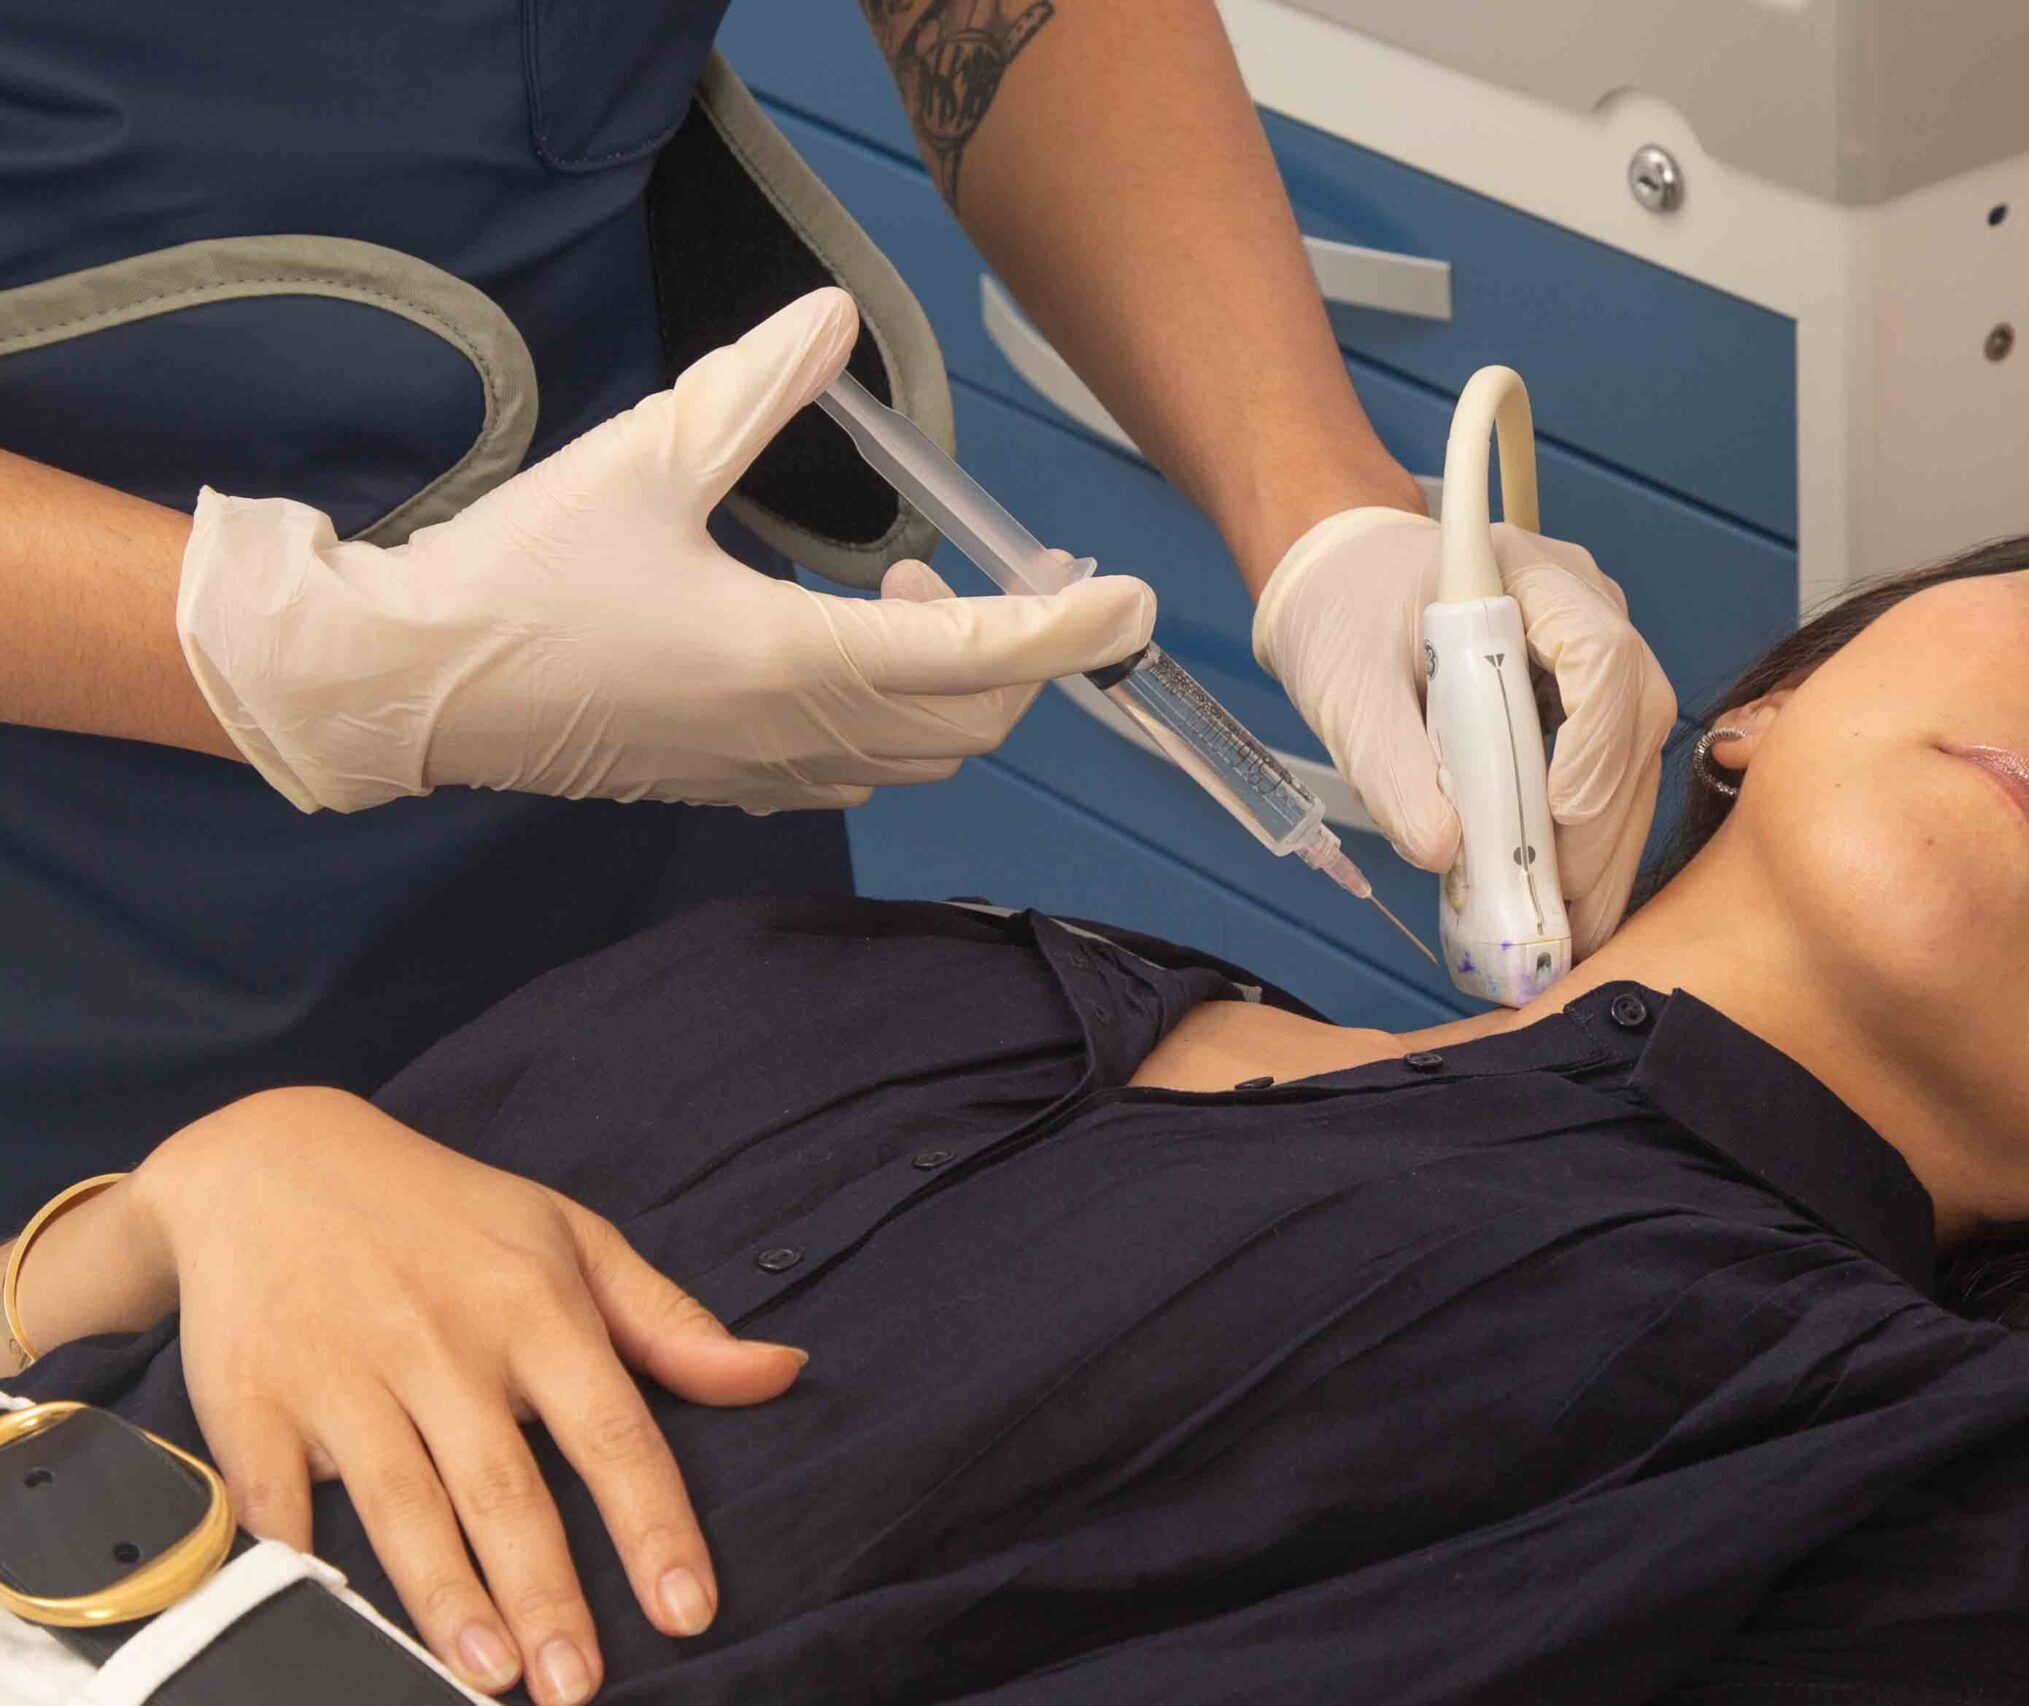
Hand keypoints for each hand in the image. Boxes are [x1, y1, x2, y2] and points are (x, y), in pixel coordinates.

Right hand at [126, 1089, 803, 1703]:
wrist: (272, 1162)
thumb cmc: (448, 1215)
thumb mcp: (573, 1238)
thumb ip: (673, 1322)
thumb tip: (780, 1372)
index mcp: (535, 1306)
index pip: (613, 1430)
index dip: (654, 1524)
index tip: (688, 1608)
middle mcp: (443, 1344)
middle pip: (505, 1489)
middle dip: (547, 1596)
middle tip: (578, 1685)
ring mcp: (343, 1375)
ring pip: (404, 1508)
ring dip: (447, 1601)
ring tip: (492, 1677)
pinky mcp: (253, 1404)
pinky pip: (281, 1503)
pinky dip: (304, 1566)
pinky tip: (335, 1624)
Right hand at [175, 287, 1153, 814]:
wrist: (414, 685)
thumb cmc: (521, 573)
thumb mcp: (643, 457)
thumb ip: (754, 389)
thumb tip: (833, 317)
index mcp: (792, 659)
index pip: (981, 655)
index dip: (1072, 629)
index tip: (1137, 602)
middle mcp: (798, 735)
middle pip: (975, 719)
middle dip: (1018, 650)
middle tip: (997, 570)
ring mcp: (766, 775)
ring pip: (926, 755)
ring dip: (957, 685)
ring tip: (906, 594)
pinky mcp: (732, 788)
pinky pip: (864, 773)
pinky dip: (901, 720)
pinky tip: (849, 651)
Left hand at [1253, 507, 1679, 952]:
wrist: (1344, 588)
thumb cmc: (1346, 617)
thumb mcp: (1349, 690)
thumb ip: (1391, 768)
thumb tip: (1441, 853)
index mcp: (1528, 577)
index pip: (1598, 654)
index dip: (1592, 741)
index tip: (1558, 812)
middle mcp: (1584, 610)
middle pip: (1634, 715)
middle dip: (1603, 820)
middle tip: (1559, 902)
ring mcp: (1594, 657)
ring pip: (1635, 756)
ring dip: (1607, 845)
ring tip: (1568, 924)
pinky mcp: (1587, 704)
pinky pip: (1611, 774)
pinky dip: (1593, 841)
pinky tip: (1566, 897)